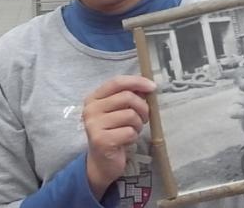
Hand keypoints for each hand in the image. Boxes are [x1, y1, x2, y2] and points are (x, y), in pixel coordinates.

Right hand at [83, 75, 155, 199]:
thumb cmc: (114, 132)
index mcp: (94, 98)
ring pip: (130, 115)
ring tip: (133, 130)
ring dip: (138, 124)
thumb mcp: (118, 111)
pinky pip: (129, 132)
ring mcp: (94, 125)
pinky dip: (133, 136)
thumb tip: (149, 86)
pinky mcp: (101, 141)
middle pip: (127, 97)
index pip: (117, 82)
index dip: (137, 82)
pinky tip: (126, 141)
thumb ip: (128, 96)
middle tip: (144, 117)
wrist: (102, 162)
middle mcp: (90, 110)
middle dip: (142, 107)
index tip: (152, 87)